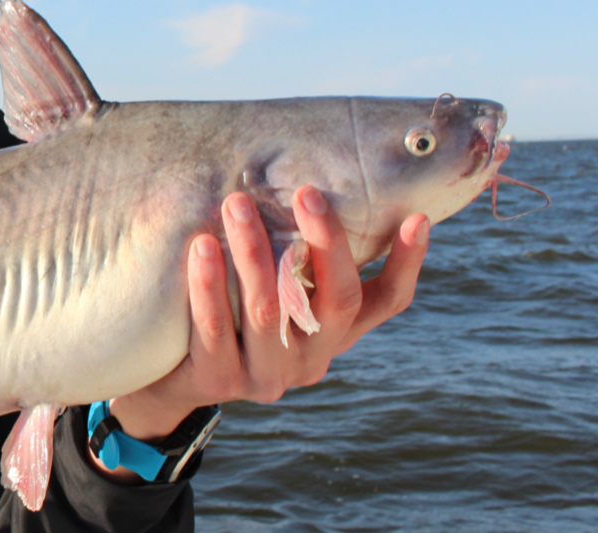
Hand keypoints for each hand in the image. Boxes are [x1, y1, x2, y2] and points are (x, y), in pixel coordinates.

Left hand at [91, 186, 428, 479]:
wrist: (179, 375)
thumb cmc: (237, 314)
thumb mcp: (279, 291)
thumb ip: (301, 260)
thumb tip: (318, 181)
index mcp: (334, 334)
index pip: (387, 303)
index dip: (407, 265)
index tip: (419, 218)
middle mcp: (312, 359)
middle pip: (337, 303)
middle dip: (326, 244)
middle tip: (306, 191)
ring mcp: (268, 376)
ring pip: (269, 311)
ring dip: (254, 252)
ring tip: (237, 203)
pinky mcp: (220, 381)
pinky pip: (215, 330)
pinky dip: (209, 285)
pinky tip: (201, 246)